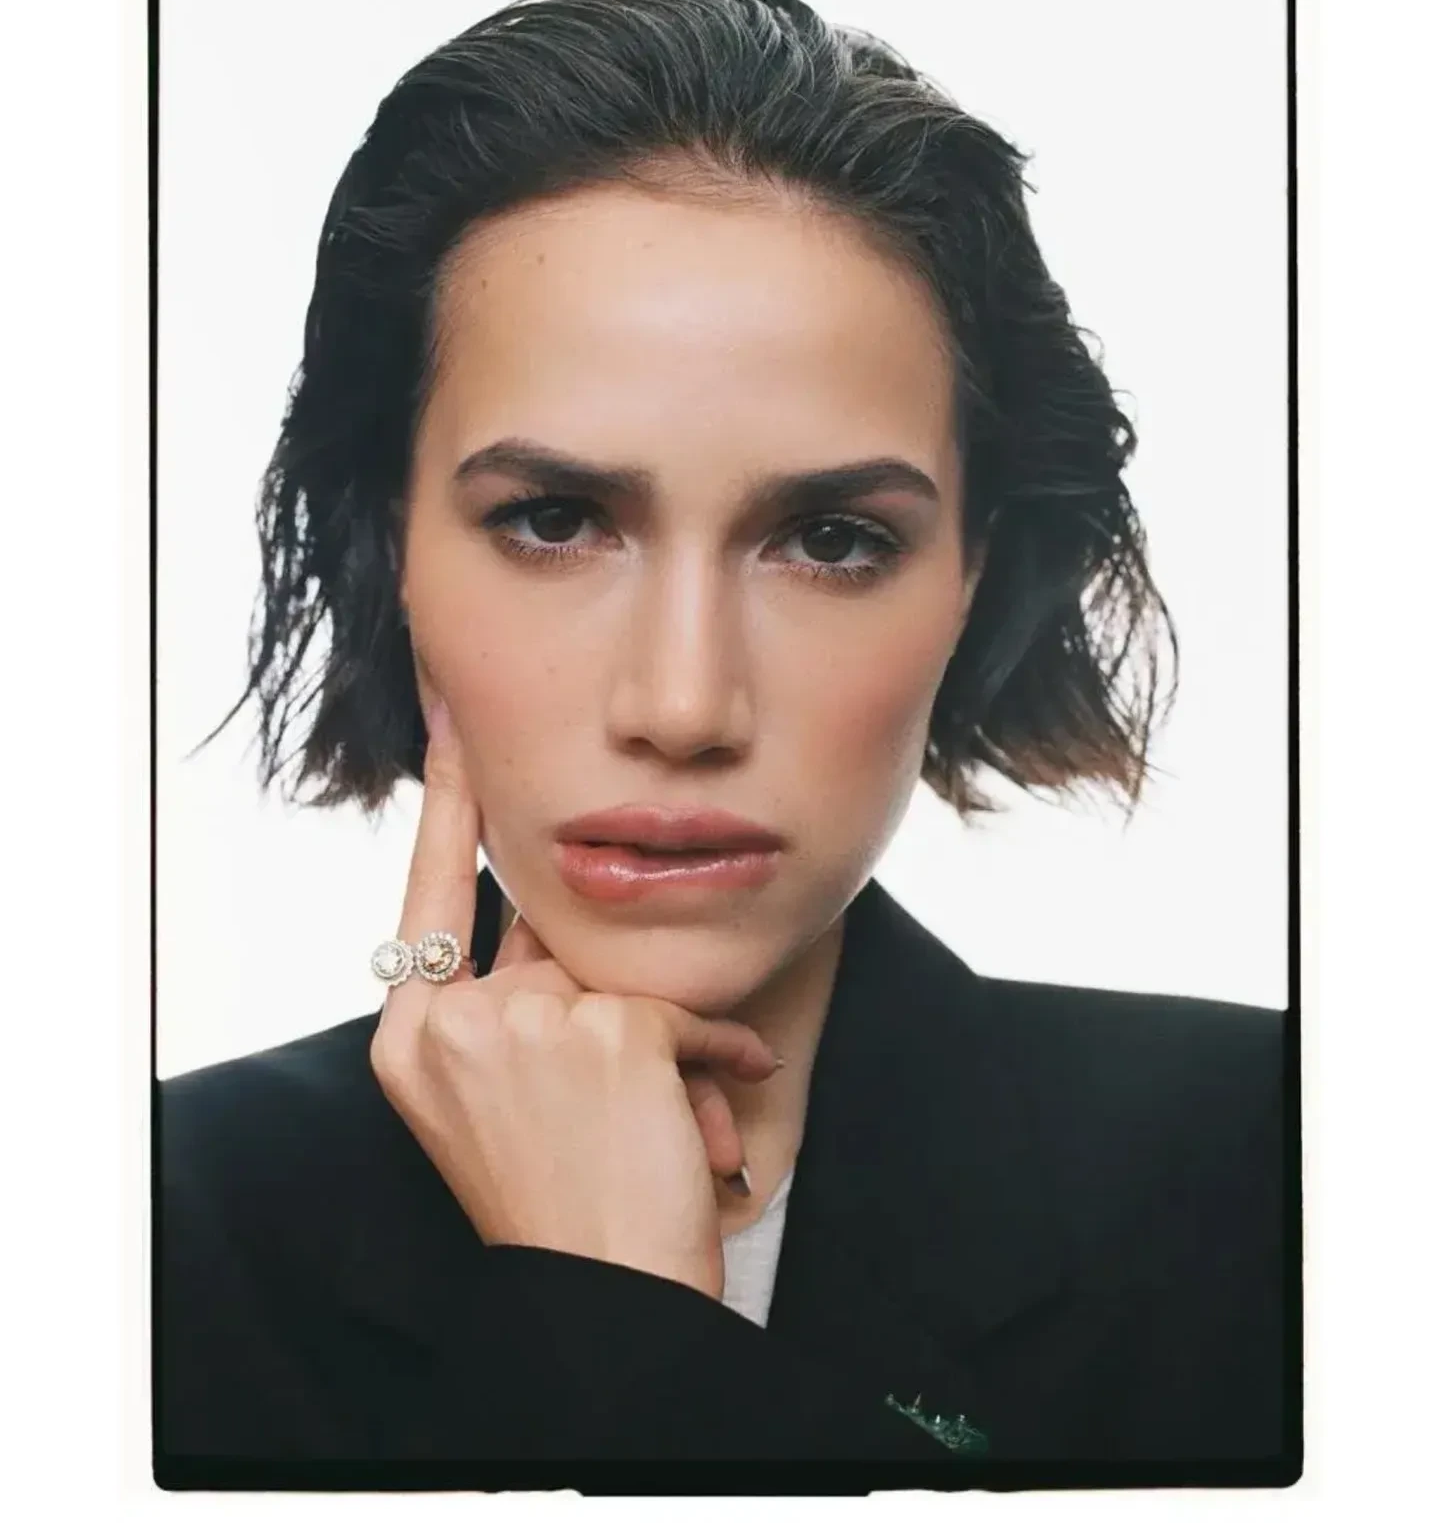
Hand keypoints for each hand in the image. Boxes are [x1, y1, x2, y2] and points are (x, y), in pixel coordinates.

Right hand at [368, 697, 781, 1300]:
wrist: (608, 1301)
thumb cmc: (561, 1205)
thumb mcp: (498, 1095)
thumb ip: (513, 997)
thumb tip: (563, 907)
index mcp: (409, 1040)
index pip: (430, 891)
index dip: (446, 799)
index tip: (450, 716)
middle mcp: (454, 1022)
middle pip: (537, 933)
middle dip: (587, 973)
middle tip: (587, 964)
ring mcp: (526, 1021)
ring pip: (615, 976)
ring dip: (662, 1047)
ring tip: (669, 1128)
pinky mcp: (609, 1029)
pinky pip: (681, 1013)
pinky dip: (712, 1059)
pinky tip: (715, 1118)